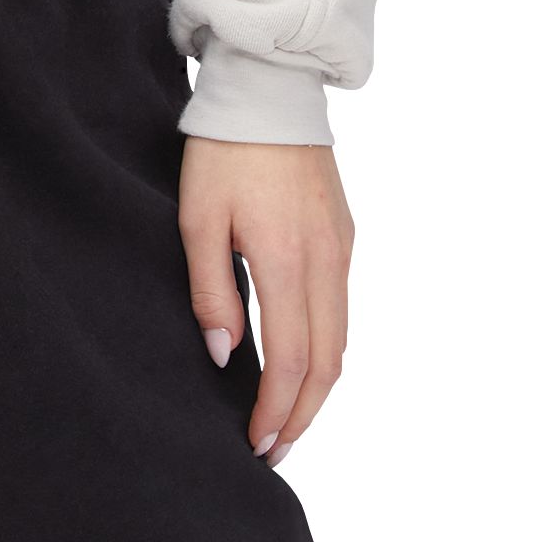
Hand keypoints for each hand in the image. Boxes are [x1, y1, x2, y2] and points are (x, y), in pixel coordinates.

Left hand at [179, 138, 353, 466]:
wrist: (268, 92)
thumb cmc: (220, 151)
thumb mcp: (196, 217)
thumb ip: (211, 289)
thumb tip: (226, 357)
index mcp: (287, 260)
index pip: (293, 361)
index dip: (277, 410)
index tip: (256, 443)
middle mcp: (326, 262)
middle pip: (328, 364)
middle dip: (302, 415)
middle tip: (272, 449)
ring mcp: (342, 250)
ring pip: (341, 341)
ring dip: (317, 388)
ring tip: (285, 418)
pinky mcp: (344, 236)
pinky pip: (342, 309)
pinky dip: (325, 349)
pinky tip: (301, 361)